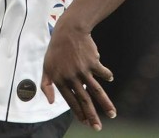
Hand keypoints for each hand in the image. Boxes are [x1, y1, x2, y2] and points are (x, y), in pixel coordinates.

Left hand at [41, 16, 115, 130]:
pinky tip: (109, 77)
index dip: (78, 113)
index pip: (71, 101)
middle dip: (92, 116)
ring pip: (96, 91)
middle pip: (84, 100)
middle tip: (97, 128)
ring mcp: (83, 70)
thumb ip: (45, 86)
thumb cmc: (56, 50)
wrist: (68, 30)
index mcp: (60, 80)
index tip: (85, 123)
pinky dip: (107, 75)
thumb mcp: (46, 67)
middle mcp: (72, 77)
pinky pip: (102, 72)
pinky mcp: (93, 61)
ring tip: (112, 114)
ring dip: (105, 104)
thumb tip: (50, 103)